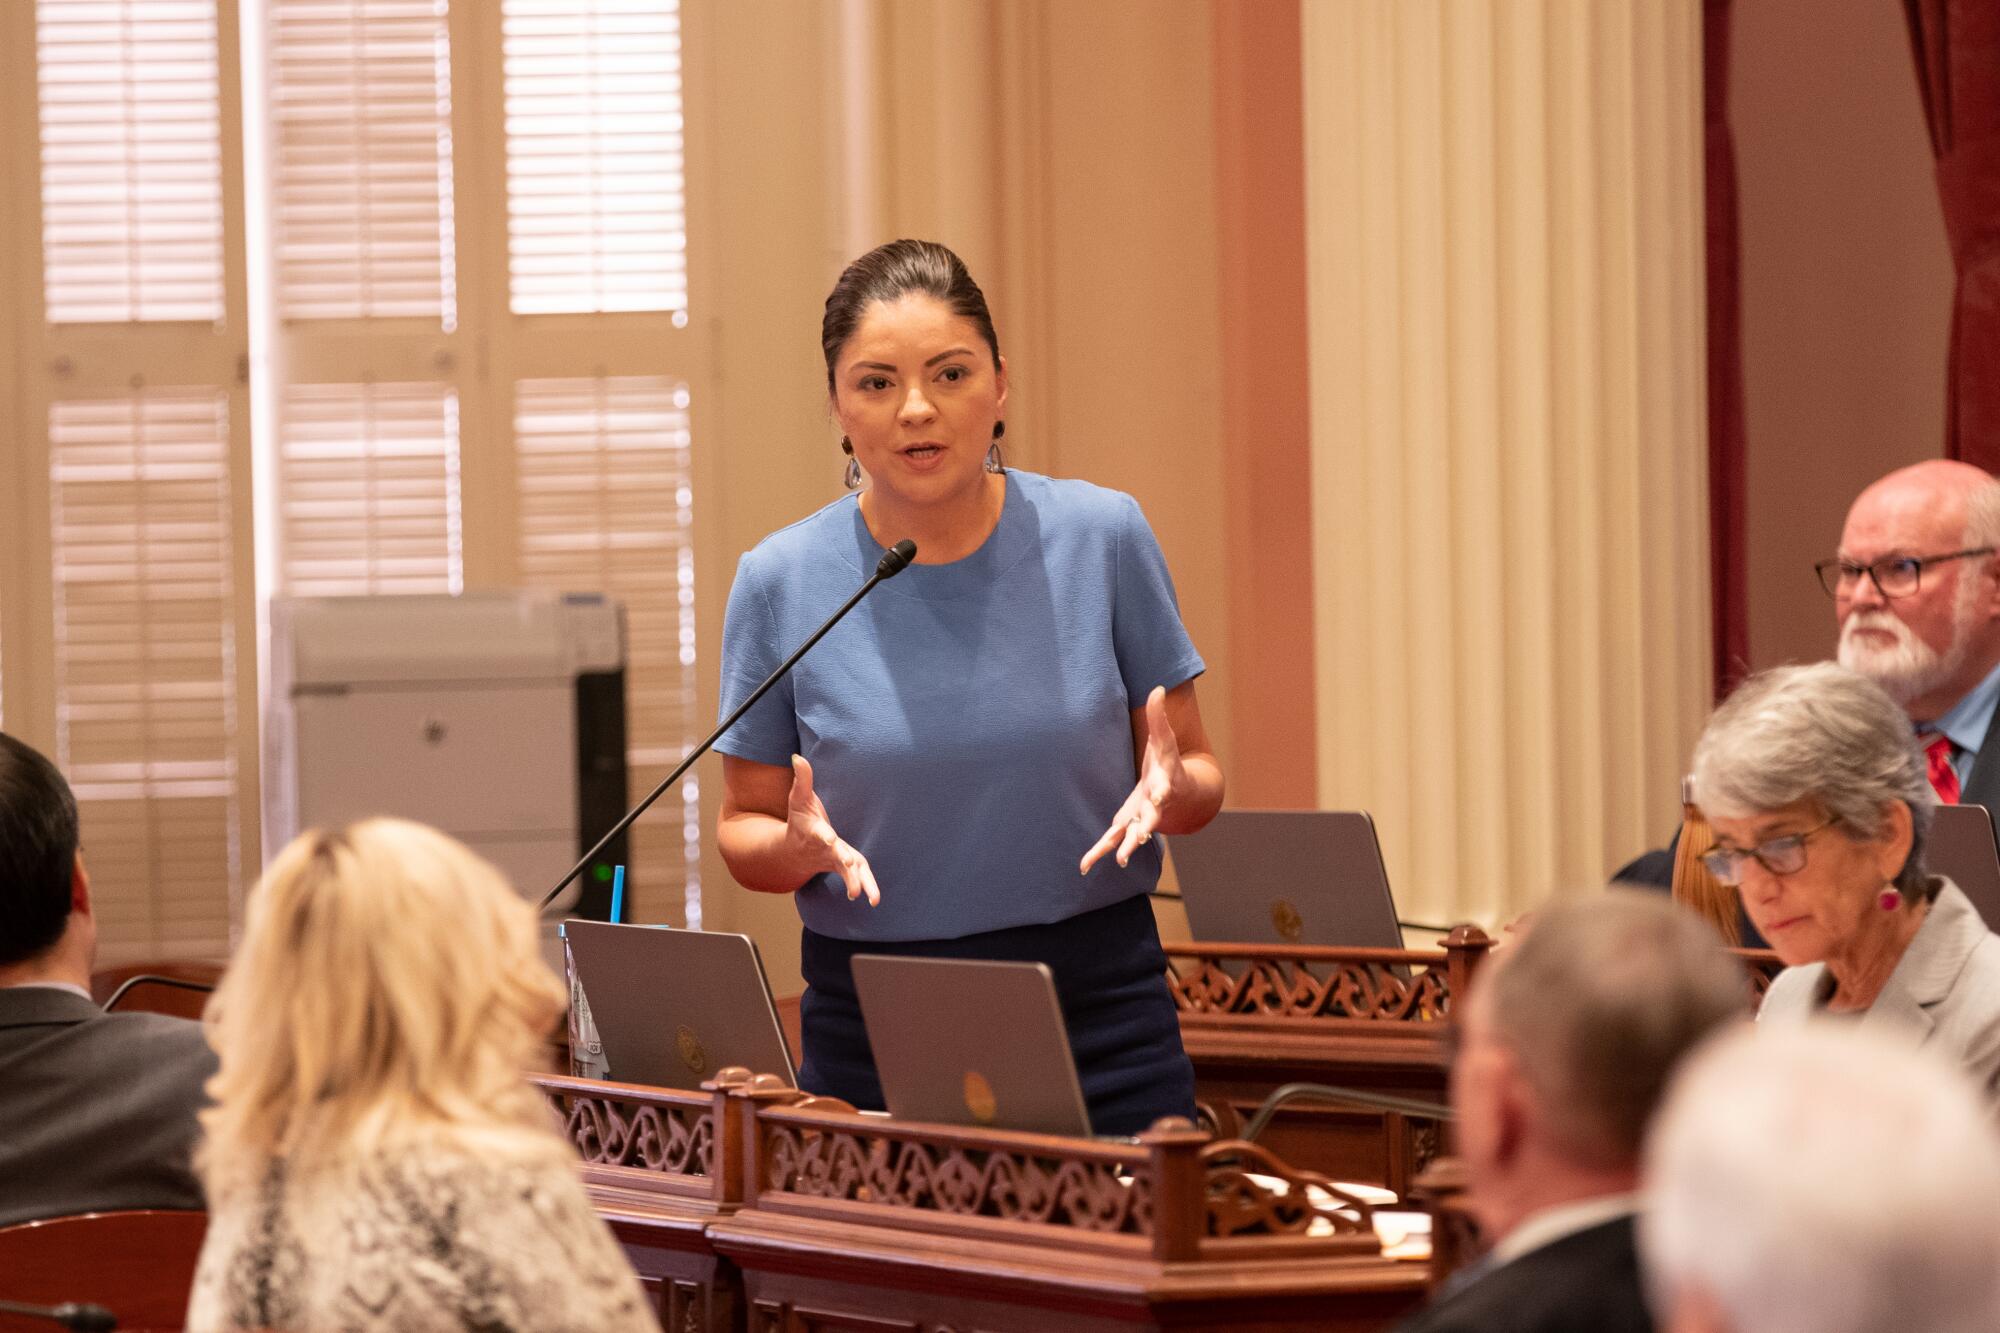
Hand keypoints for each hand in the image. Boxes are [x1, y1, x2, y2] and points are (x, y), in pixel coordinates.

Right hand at [787, 754, 879, 904]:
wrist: (795, 850)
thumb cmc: (800, 820)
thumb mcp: (798, 798)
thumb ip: (801, 778)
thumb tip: (797, 756)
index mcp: (815, 831)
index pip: (820, 833)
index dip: (823, 836)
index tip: (828, 839)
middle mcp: (826, 848)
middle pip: (834, 855)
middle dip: (840, 861)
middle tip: (847, 866)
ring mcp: (835, 859)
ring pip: (847, 872)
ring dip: (856, 882)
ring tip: (864, 896)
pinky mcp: (845, 866)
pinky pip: (856, 878)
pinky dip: (866, 887)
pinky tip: (874, 900)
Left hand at [1081, 686, 1185, 873]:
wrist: (1180, 790)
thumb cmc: (1169, 762)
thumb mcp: (1165, 738)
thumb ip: (1159, 716)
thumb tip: (1156, 688)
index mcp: (1164, 784)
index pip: (1165, 787)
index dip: (1163, 790)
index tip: (1161, 795)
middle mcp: (1154, 806)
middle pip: (1152, 819)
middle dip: (1146, 828)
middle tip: (1141, 838)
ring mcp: (1141, 818)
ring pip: (1132, 836)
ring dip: (1125, 847)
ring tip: (1119, 861)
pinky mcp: (1127, 824)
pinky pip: (1112, 840)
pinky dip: (1099, 852)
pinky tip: (1084, 866)